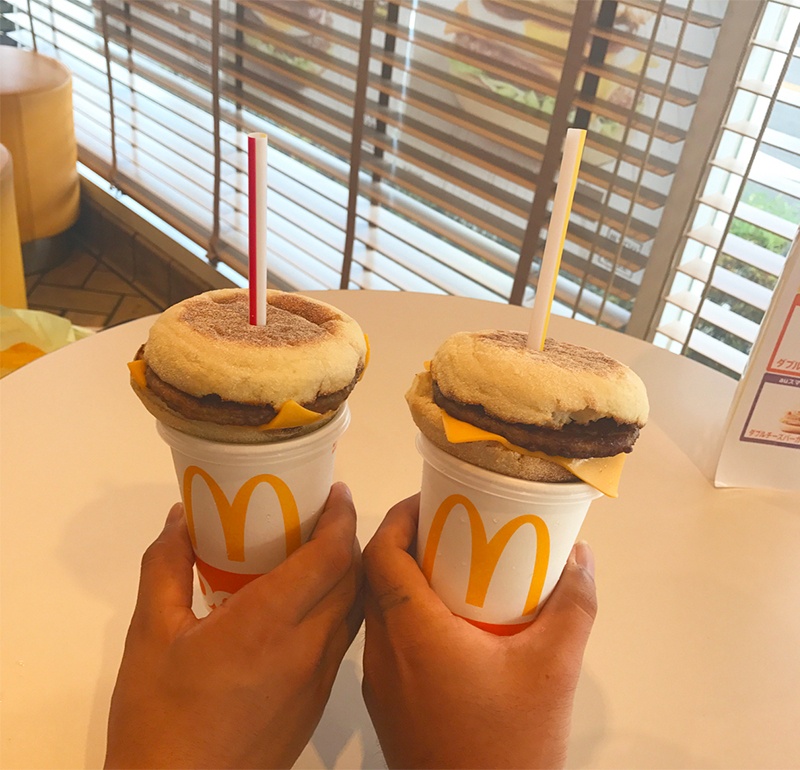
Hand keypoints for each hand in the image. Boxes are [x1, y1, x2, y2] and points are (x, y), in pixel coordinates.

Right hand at [105, 482, 362, 768]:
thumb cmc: (159, 716)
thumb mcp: (149, 635)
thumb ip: (165, 568)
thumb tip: (179, 519)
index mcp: (269, 623)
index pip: (331, 556)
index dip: (341, 516)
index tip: (335, 490)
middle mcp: (308, 647)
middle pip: (352, 577)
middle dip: (348, 536)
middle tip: (324, 512)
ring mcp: (318, 678)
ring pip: (352, 609)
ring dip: (347, 572)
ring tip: (317, 548)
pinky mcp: (316, 701)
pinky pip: (340, 639)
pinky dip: (337, 606)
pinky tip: (304, 602)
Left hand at [362, 494, 596, 769]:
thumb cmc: (511, 742)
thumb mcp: (554, 669)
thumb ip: (572, 606)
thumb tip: (581, 557)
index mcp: (410, 631)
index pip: (380, 554)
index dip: (397, 517)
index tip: (431, 500)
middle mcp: (383, 653)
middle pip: (376, 577)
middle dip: (406, 542)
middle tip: (449, 527)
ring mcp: (379, 684)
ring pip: (379, 611)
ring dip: (406, 580)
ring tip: (454, 567)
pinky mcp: (386, 707)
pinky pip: (388, 642)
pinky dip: (408, 616)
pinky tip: (452, 624)